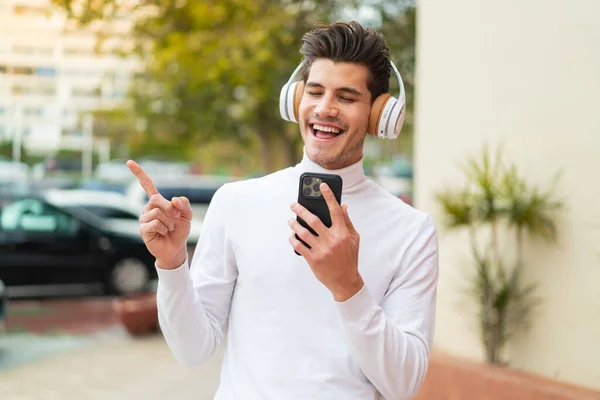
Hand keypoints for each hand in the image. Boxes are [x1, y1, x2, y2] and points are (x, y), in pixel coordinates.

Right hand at [127, 160, 192, 269]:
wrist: (176, 248)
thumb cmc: (180, 230)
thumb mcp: (187, 215)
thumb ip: (184, 204)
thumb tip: (175, 200)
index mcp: (157, 202)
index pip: (147, 185)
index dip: (139, 173)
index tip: (129, 162)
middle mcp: (148, 208)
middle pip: (157, 199)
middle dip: (171, 209)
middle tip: (176, 218)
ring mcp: (144, 219)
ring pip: (157, 212)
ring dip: (169, 221)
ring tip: (169, 228)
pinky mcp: (143, 229)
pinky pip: (155, 223)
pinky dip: (164, 228)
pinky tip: (163, 233)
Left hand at [289, 183, 363, 301]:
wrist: (345, 281)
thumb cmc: (350, 258)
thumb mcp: (354, 239)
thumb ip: (347, 222)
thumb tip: (343, 206)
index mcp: (342, 233)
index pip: (335, 211)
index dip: (328, 196)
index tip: (321, 186)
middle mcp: (331, 240)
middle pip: (313, 220)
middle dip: (301, 210)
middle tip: (293, 205)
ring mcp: (321, 250)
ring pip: (303, 232)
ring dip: (294, 224)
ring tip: (289, 220)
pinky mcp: (313, 260)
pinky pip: (299, 246)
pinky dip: (293, 239)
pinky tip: (291, 236)